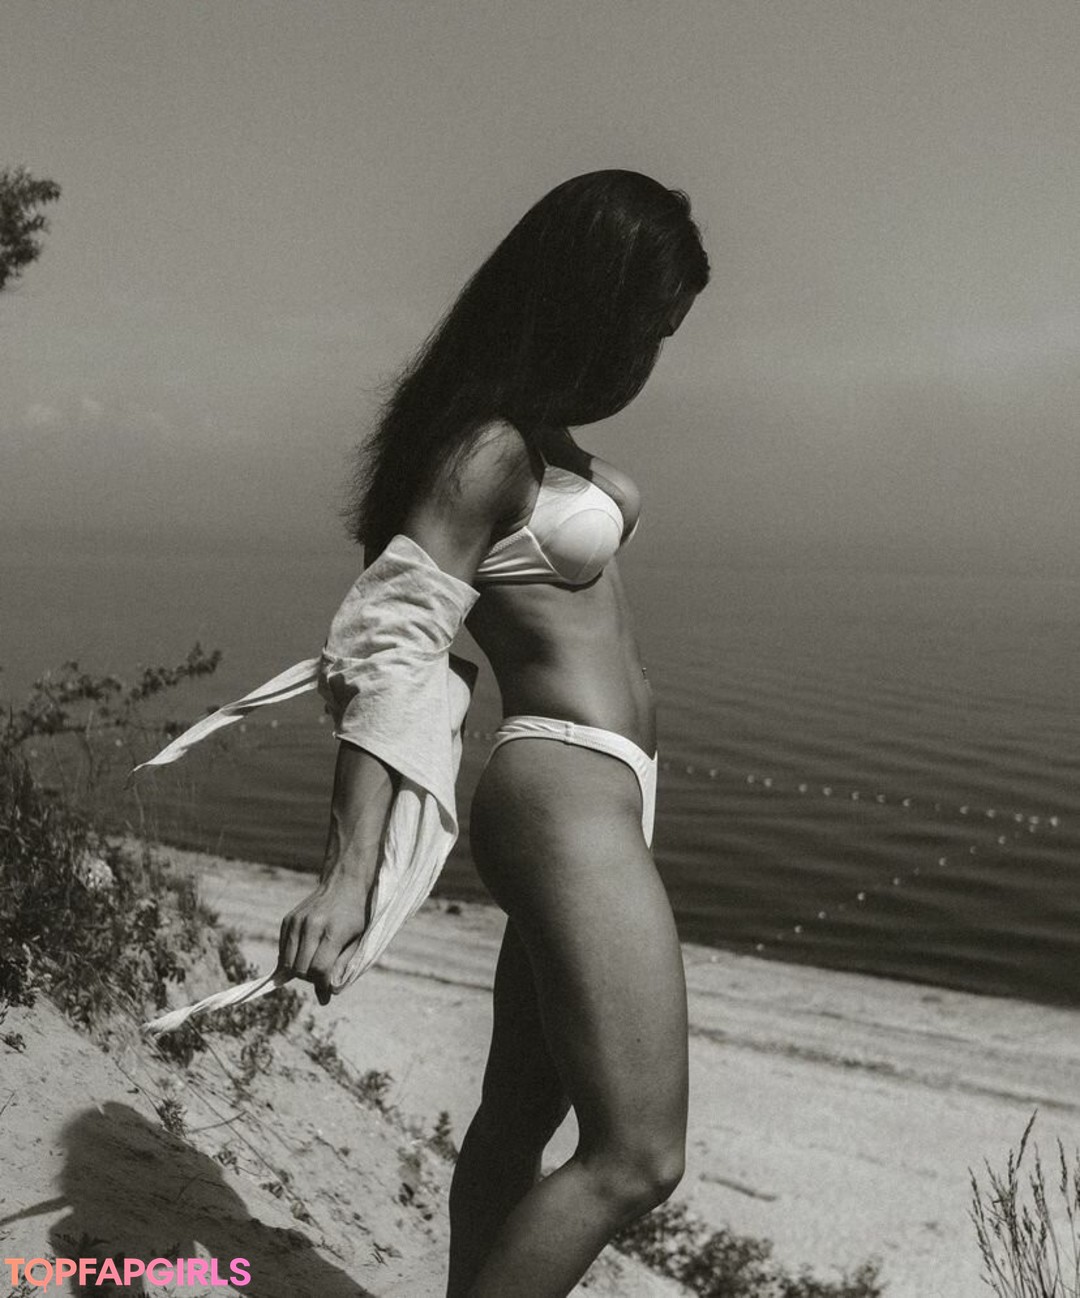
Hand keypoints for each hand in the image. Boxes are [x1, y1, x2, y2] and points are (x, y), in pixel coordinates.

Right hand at [278, 870, 372, 1005]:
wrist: (345, 883)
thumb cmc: (357, 915)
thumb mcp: (358, 941)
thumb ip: (343, 967)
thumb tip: (326, 994)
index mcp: (332, 932)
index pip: (318, 969)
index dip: (322, 985)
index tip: (326, 992)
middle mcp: (311, 926)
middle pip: (300, 969)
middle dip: (310, 980)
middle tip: (322, 977)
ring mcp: (296, 922)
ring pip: (287, 963)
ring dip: (299, 972)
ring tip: (313, 966)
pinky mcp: (287, 920)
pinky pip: (283, 951)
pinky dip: (291, 959)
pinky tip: (305, 955)